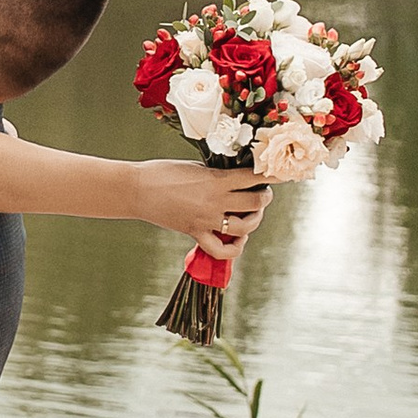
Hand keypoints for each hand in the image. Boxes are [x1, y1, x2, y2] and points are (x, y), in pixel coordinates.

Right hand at [138, 161, 270, 249]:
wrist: (137, 189)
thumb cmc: (163, 172)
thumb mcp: (195, 167)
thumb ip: (218, 175)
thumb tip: (237, 179)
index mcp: (216, 180)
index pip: (254, 177)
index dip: (272, 175)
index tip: (281, 173)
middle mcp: (215, 201)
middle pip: (256, 203)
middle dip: (265, 197)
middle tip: (263, 193)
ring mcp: (206, 220)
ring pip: (245, 227)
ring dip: (254, 221)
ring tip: (252, 214)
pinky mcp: (195, 233)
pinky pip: (221, 250)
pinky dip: (234, 248)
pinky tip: (237, 239)